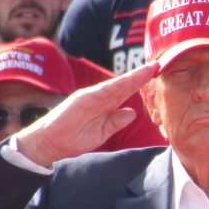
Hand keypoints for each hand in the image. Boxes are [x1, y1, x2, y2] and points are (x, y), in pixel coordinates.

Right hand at [16, 62, 158, 167]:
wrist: (50, 144)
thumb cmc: (73, 139)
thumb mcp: (102, 132)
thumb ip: (116, 122)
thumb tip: (132, 112)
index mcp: (105, 106)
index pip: (126, 92)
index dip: (140, 83)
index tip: (156, 75)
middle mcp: (100, 97)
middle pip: (125, 85)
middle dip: (141, 75)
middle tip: (159, 64)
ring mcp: (91, 96)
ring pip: (117, 85)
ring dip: (134, 77)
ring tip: (150, 69)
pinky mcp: (83, 99)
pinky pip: (104, 91)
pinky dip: (118, 84)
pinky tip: (131, 79)